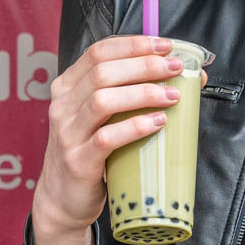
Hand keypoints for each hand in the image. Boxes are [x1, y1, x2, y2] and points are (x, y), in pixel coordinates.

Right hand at [33, 36, 191, 236]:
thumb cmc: (89, 152)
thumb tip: (182, 79)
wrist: (62, 199)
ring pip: (103, 100)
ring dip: (142, 93)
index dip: (133, 45)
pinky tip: (158, 123)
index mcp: (67, 87)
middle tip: (174, 69)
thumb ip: (129, 95)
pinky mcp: (78, 161)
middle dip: (144, 65)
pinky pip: (107, 138)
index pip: (98, 52)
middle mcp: (62, 106)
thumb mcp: (100, 119)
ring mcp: (67, 133)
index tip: (165, 46)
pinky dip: (135, 127)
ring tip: (172, 97)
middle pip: (102, 72)